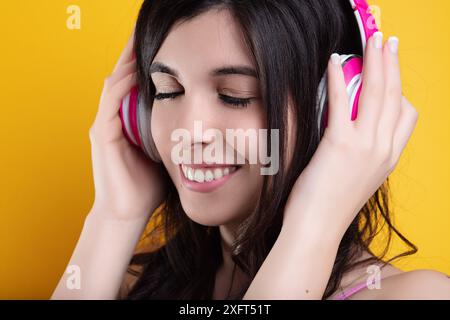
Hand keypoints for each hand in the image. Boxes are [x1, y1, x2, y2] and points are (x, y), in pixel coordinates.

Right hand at [89, 29, 167, 220]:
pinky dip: (121, 85)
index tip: (163, 45)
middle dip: (134, 54)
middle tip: (149, 32)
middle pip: (122, 77)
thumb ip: (173, 133)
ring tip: (139, 40)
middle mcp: (112, 118)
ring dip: (127, 62)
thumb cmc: (148, 184)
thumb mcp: (165, 152)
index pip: (134, 84)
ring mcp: (104, 125)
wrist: (128, 212)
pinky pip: (110, 103)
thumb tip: (200, 121)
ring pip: (114, 84)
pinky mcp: (101, 136)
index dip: (146, 64)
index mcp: (127, 121)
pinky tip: (132, 71)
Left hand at [284, 34, 418, 237]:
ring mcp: (365, 146)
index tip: (391, 71)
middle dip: (393, 63)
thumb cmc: (330, 204)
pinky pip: (342, 101)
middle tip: (388, 41)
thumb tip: (352, 128)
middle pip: (395, 96)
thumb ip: (362, 151)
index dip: (400, 88)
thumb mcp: (357, 176)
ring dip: (375, 61)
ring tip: (371, 41)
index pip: (407, 115)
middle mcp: (384, 149)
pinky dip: (338, 78)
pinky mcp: (340, 145)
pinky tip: (335, 62)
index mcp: (389, 157)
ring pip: (377, 93)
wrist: (318, 228)